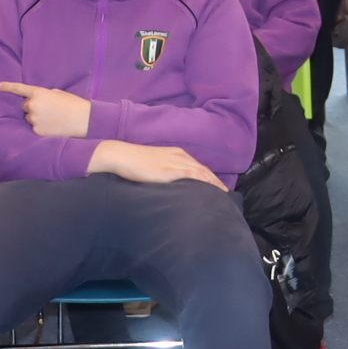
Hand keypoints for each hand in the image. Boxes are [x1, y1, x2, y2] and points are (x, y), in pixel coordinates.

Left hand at [0, 82, 91, 137]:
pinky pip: (34, 128)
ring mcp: (34, 119)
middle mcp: (33, 106)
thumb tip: (35, 100)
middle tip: (48, 109)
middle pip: (25, 106)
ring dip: (37, 118)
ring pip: (29, 118)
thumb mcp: (57, 93)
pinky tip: (53, 126)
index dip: (7, 87)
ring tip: (53, 118)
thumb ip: (43, 95)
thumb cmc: (73, 104)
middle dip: (32, 107)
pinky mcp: (37, 131)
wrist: (84, 120)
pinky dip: (41, 127)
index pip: (19, 89)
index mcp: (39, 93)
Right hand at [86, 140, 226, 188]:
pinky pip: (191, 176)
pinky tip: (209, 190)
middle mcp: (179, 156)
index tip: (219, 186)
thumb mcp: (154, 164)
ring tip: (222, 194)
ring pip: (200, 172)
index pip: (199, 166)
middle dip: (216, 181)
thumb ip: (165, 171)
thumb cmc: (134, 162)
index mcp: (176, 153)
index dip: (210, 176)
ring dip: (213, 183)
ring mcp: (174, 163)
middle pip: (204, 169)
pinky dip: (202, 182)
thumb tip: (172, 184)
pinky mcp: (168, 171)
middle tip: (226, 193)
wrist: (121, 155)